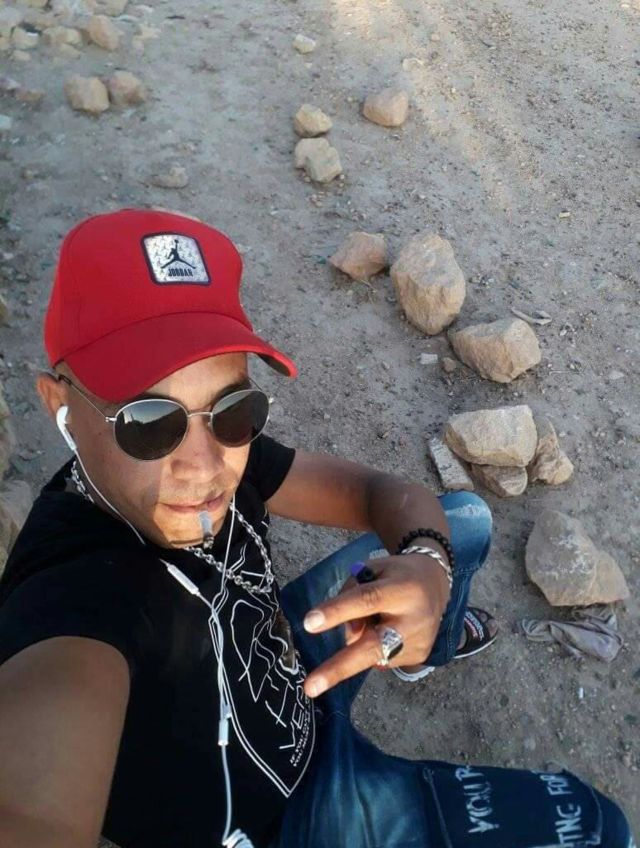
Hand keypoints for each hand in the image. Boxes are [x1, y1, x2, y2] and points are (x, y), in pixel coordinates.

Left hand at [302, 553, 450, 697]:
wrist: (438, 584)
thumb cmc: (396, 574)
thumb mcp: (373, 569)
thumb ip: (353, 593)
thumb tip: (348, 636)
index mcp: (403, 589)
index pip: (366, 600)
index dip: (337, 612)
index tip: (309, 623)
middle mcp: (414, 619)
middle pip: (372, 646)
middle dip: (338, 668)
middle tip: (311, 687)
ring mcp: (418, 642)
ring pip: (371, 654)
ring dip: (360, 640)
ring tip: (377, 616)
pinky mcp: (418, 657)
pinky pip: (381, 657)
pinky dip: (373, 645)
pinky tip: (386, 627)